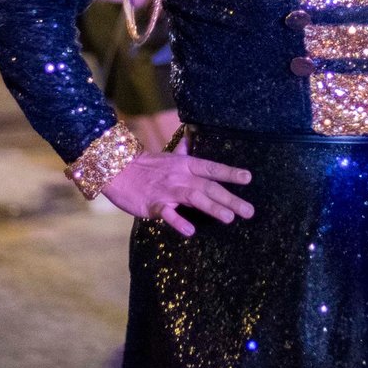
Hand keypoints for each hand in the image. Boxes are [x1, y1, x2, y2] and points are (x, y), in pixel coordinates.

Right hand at [101, 145, 253, 236]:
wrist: (117, 170)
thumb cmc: (146, 165)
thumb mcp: (168, 156)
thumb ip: (184, 150)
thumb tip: (192, 135)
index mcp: (186, 165)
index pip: (212, 168)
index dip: (230, 173)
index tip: (248, 178)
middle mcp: (180, 177)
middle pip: (209, 187)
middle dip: (231, 199)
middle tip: (250, 211)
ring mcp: (168, 191)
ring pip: (194, 198)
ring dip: (213, 208)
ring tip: (230, 218)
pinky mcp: (154, 205)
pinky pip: (168, 214)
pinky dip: (178, 222)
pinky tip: (190, 231)